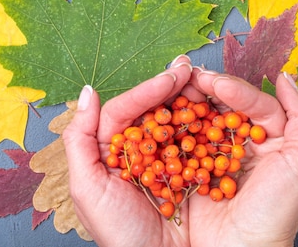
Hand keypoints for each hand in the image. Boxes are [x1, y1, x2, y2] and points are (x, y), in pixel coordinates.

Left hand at [62, 55, 193, 246]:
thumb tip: (88, 91)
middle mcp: (138, 151)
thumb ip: (80, 139)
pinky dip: (206, 127)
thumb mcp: (88, 189)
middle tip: (190, 67)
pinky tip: (216, 112)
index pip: (126, 109)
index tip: (172, 76)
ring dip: (189, 100)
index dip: (148, 89)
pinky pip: (196, 144)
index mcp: (112, 150)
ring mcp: (166, 160)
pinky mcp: (189, 173)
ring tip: (205, 81)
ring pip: (176, 121)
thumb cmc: (119, 234)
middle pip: (153, 109)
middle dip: (171, 87)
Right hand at [187, 69, 297, 246]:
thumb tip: (286, 77)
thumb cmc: (277, 212)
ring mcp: (218, 154)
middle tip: (190, 77)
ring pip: (204, 118)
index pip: (254, 102)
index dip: (235, 89)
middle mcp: (245, 143)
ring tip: (175, 89)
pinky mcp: (195, 168)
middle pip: (226, 106)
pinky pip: (185, 142)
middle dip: (209, 89)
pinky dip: (175, 127)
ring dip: (190, 102)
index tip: (214, 82)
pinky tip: (165, 114)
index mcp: (272, 138)